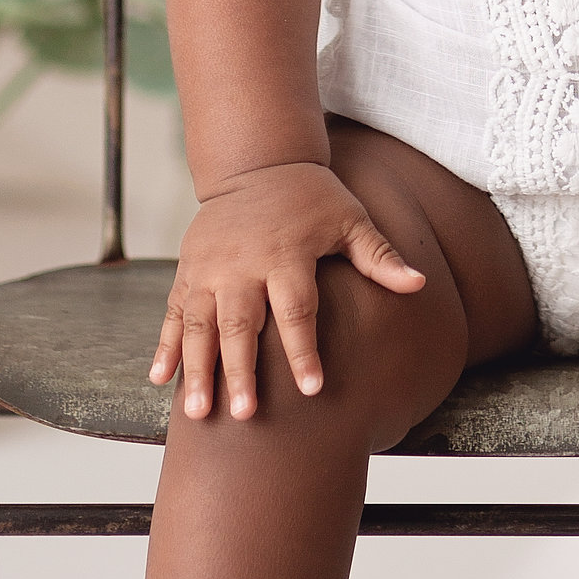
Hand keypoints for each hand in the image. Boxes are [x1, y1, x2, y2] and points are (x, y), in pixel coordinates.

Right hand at [148, 161, 424, 422]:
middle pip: (241, 324)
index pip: (297, 309)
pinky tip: (160, 379)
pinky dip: (166, 345)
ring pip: (200, 325)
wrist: (257, 163)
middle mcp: (243, 264)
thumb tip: (418, 284)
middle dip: (242, 371)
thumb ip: (379, 256)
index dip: (304, 350)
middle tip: (245, 415)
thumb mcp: (350, 219)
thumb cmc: (312, 198)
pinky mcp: (188, 270)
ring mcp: (210, 269)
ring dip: (198, 369)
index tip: (312, 390)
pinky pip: (174, 312)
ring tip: (198, 412)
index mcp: (287, 253)